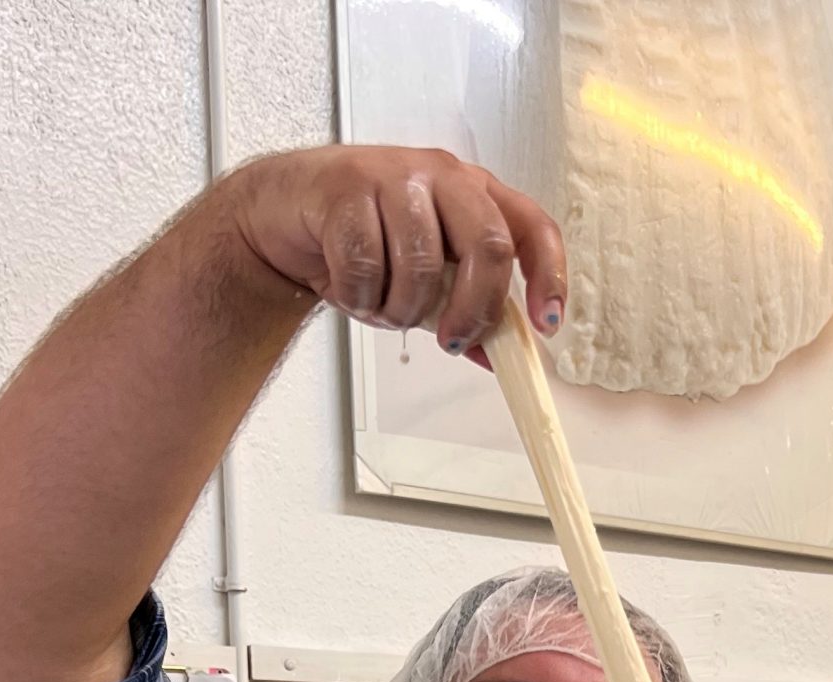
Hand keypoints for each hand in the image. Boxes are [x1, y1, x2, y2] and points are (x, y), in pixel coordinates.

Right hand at [230, 145, 566, 353]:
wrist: (283, 212)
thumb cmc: (361, 239)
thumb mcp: (424, 279)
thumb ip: (464, 308)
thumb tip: (501, 355)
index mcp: (474, 192)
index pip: (532, 228)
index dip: (548, 276)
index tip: (545, 323)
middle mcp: (442, 175)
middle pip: (488, 246)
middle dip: (473, 310)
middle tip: (453, 342)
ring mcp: (395, 176)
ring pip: (423, 264)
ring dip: (401, 308)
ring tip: (382, 305)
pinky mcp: (347, 187)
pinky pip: (366, 265)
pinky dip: (359, 296)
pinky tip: (349, 287)